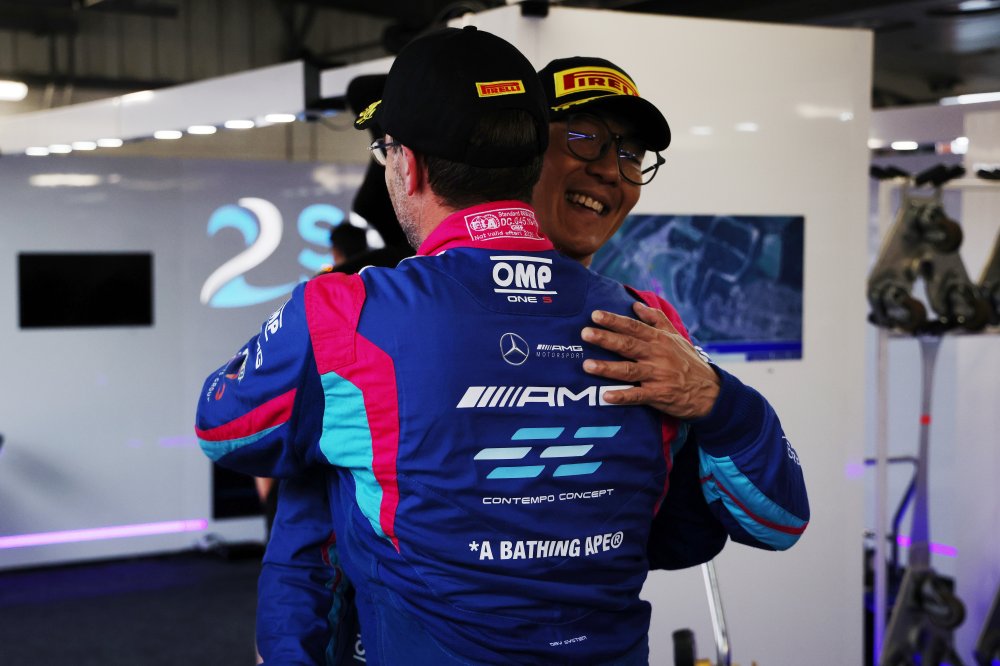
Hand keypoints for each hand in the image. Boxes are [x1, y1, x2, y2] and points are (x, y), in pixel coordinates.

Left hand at [581, 302, 719, 418]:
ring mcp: (658, 376)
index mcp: (659, 340)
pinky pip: (637, 396)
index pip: (633, 327)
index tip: (595, 315)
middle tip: (585, 333)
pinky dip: (622, 396)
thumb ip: (656, 320)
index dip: (614, 321)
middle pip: (628, 345)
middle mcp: (657, 356)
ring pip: (628, 371)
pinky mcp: (659, 396)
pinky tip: (606, 396)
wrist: (711, 392)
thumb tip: (636, 305)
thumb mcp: (676, 337)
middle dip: (605, 339)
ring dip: (607, 368)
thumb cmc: (689, 362)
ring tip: (587, 365)